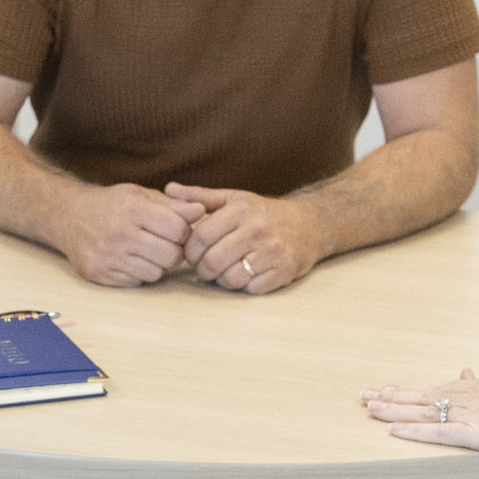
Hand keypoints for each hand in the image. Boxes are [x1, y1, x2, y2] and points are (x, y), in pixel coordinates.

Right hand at [55, 181, 190, 286]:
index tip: (176, 230)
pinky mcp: (100, 274)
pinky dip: (138, 274)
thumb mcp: (141, 196)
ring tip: (146, 252)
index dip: (183, 232)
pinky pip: (136, 283)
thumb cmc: (112, 205)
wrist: (67, 216)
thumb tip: (202, 211)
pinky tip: (129, 260)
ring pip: (156, 273)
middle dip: (174, 252)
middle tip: (164, 244)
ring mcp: (108, 256)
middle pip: (171, 256)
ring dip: (156, 265)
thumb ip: (173, 205)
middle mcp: (120, 233)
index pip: (178, 229)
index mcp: (133, 210)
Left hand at [168, 182, 318, 293]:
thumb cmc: (265, 213)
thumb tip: (168, 190)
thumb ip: (200, 196)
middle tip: (205, 268)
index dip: (190, 250)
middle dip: (203, 269)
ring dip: (223, 280)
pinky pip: (251, 288)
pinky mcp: (284, 270)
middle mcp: (257, 229)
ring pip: (230, 278)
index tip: (192, 254)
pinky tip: (247, 275)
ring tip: (226, 270)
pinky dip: (245, 286)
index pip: (201, 236)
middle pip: (213, 261)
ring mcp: (272, 251)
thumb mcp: (234, 198)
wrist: (310, 224)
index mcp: (241, 210)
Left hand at [359, 368, 478, 464]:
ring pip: (427, 410)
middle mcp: (476, 395)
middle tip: (365, 395)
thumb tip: (472, 372)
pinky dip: (415, 432)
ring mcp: (477, 414)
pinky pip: (441, 433)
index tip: (392, 389)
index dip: (414, 390)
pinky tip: (393, 432)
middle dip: (393, 395)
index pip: (442, 386)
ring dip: (395, 410)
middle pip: (425, 394)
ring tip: (368, 407)